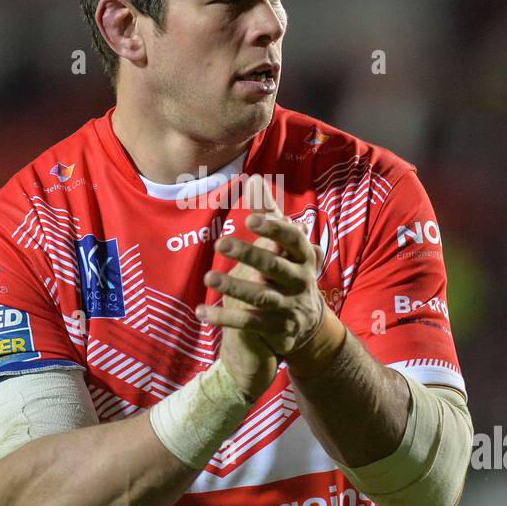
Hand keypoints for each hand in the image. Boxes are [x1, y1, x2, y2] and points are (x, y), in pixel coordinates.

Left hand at [198, 176, 326, 358]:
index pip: (292, 239)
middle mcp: (299, 280)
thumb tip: (254, 178)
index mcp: (303, 255)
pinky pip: (247, 323)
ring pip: (261, 296)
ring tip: (208, 277)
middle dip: (249, 254)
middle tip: (220, 244)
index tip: (250, 218)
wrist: (305, 323)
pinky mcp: (274, 327)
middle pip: (274, 266)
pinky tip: (201, 312)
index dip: (273, 229)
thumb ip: (269, 213)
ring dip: (234, 286)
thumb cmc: (288, 269)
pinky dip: (223, 317)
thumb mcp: (284, 244)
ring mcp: (287, 306)